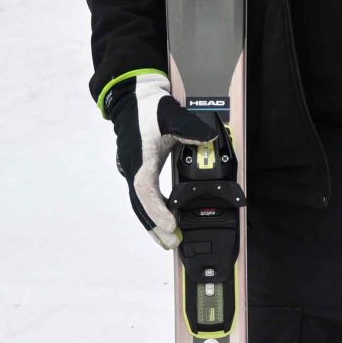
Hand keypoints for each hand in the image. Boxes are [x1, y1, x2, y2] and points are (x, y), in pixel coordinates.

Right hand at [108, 72, 223, 248]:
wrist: (132, 98)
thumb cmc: (151, 107)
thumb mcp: (173, 113)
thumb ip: (190, 128)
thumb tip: (210, 139)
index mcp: (141, 157)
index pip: (145, 189)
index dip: (156, 209)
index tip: (170, 224)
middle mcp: (132, 167)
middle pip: (141, 204)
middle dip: (155, 226)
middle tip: (172, 243)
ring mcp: (132, 169)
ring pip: (140, 203)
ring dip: (153, 223)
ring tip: (168, 241)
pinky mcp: (136, 170)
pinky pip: (143, 196)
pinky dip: (153, 211)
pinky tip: (164, 221)